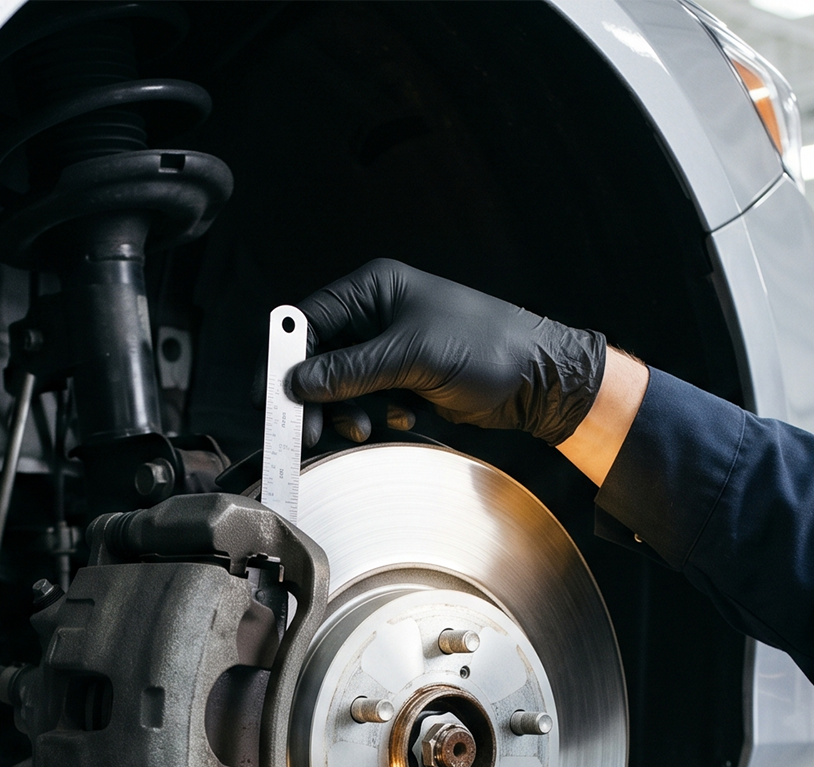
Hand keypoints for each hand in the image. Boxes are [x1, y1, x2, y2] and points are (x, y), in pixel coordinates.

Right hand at [288, 259, 607, 444]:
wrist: (538, 379)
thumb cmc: (488, 347)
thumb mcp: (411, 355)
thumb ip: (349, 371)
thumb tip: (297, 381)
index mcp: (373, 290)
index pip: (308, 322)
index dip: (286, 360)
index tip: (275, 396)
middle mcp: (376, 315)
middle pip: (319, 360)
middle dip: (317, 397)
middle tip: (312, 430)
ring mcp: (390, 349)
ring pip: (341, 388)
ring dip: (348, 412)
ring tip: (368, 426)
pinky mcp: (404, 380)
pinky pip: (368, 403)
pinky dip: (378, 416)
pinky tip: (406, 415)